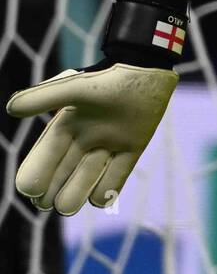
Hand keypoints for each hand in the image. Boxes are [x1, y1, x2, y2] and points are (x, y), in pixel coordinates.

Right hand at [6, 63, 177, 214]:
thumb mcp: (73, 88)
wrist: (146, 69)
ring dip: (76, 194)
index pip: (44, 159)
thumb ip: (44, 98)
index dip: (35, 177)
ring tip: (67, 204)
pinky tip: (98, 197)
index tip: (31, 190)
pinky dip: (107, 191)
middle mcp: (84, 139)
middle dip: (52, 193)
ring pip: (86, 181)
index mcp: (65, 127)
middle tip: (48, 202)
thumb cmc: (107, 78)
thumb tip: (10, 108)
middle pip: (62, 176)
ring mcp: (108, 145)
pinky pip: (116, 179)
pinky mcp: (131, 148)